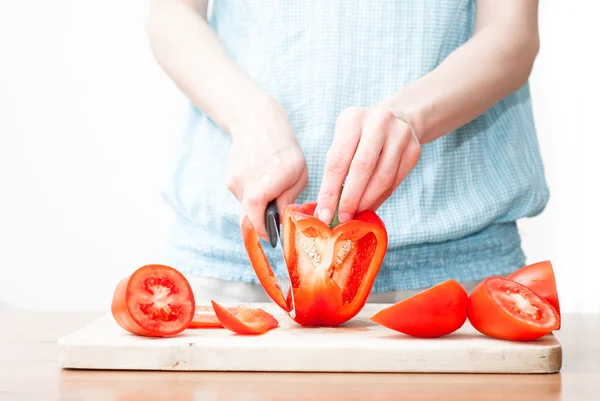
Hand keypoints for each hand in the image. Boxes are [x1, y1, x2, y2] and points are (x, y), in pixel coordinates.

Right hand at [226, 98, 308, 238]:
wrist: (256, 122)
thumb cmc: (284, 148)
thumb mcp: (299, 172)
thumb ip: (289, 198)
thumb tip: (281, 220)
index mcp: (272, 175)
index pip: (257, 208)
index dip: (262, 228)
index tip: (272, 237)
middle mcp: (249, 178)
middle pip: (247, 216)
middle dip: (259, 227)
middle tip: (271, 228)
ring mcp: (236, 179)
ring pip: (246, 208)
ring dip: (258, 208)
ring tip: (270, 190)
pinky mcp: (229, 179)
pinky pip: (241, 198)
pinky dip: (251, 198)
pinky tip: (259, 183)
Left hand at [315, 106, 420, 223]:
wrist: (397, 119)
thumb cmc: (361, 135)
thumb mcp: (344, 140)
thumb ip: (335, 170)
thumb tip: (326, 208)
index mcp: (353, 119)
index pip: (338, 160)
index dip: (330, 190)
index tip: (325, 214)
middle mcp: (378, 122)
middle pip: (363, 167)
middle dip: (351, 198)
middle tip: (343, 218)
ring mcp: (400, 135)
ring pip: (383, 177)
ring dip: (367, 200)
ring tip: (356, 213)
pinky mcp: (414, 149)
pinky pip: (396, 181)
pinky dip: (381, 197)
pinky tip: (370, 205)